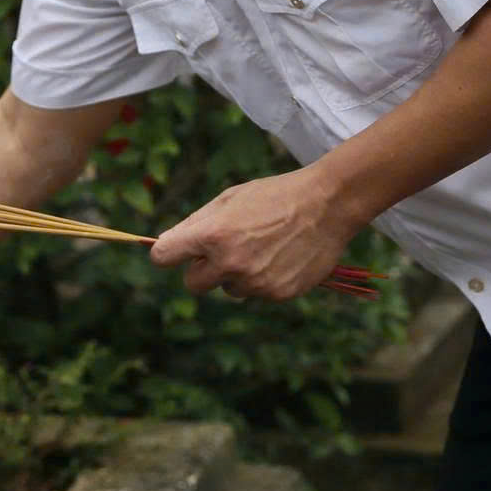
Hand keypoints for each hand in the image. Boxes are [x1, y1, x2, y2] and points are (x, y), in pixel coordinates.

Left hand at [150, 170, 357, 303]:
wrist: (327, 205)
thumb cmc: (275, 196)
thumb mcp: (230, 199)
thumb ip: (195, 223)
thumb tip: (164, 245)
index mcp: (212, 235)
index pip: (163, 257)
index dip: (167, 254)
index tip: (174, 252)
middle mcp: (230, 263)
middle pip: (193, 284)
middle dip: (201, 270)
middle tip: (223, 250)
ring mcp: (255, 283)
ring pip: (229, 289)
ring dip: (237, 274)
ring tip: (263, 247)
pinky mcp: (278, 294)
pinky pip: (258, 293)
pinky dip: (264, 279)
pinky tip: (282, 256)